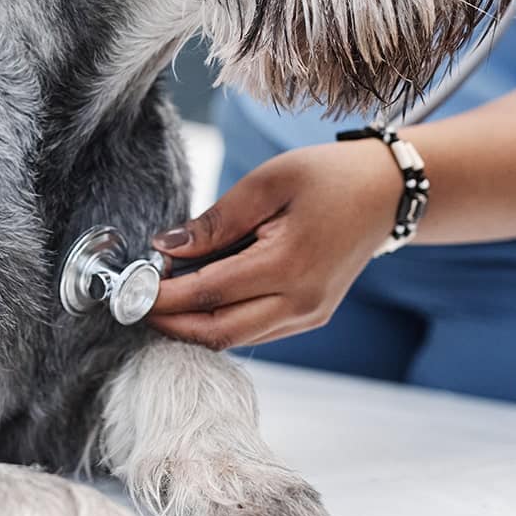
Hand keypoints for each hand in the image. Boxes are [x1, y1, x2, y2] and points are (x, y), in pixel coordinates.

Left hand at [145, 140, 402, 349]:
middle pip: (217, 332)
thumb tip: (165, 247)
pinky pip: (254, 331)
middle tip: (135, 301)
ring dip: (193, 323)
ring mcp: (308, 316)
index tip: (129, 290)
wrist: (387, 193)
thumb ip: (215, 221)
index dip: (163, 296)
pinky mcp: (310, 317)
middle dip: (170, 321)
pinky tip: (200, 293)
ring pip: (235, 338)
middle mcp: (300, 303)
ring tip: (164, 292)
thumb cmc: (327, 178)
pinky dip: (220, 319)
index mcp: (288, 266)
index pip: (208, 294)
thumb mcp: (266, 183)